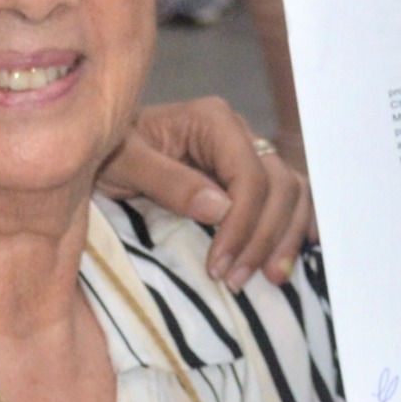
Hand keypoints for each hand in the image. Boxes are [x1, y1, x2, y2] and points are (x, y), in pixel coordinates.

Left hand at [105, 98, 313, 285]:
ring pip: (293, 192)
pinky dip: (297, 225)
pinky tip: (298, 251)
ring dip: (286, 237)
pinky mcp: (249, 178)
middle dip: (264, 237)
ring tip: (271, 277)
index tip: (220, 267)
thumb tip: (220, 209)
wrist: (102, 153)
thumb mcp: (124, 163)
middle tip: (237, 280)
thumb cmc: (107, 154)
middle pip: (279, 186)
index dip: (243, 224)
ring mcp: (249, 154)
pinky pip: (288, 199)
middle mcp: (240, 133)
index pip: (249, 175)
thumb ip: (167, 181)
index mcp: (213, 120)